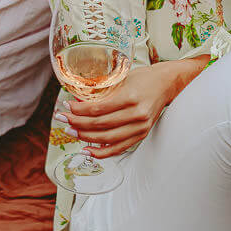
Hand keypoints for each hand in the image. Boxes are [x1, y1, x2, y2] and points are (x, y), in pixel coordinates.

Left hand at [59, 55, 209, 158]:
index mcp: (130, 98)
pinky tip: (87, 150)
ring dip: (85, 137)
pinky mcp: (141, 135)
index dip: (79, 110)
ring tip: (71, 131)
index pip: (99, 109)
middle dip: (78, 123)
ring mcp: (140, 128)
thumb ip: (104, 91)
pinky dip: (101, 152)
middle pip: (100, 125)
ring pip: (107, 139)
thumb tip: (78, 99)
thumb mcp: (123, 78)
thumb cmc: (143, 78)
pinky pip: (118, 148)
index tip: (67, 106)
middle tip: (63, 119)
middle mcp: (136, 115)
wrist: (166, 84)